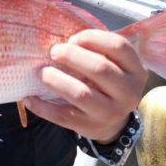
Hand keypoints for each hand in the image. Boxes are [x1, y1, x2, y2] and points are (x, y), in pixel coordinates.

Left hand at [24, 29, 147, 143]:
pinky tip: (29, 98)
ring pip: (81, 94)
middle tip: (53, 51)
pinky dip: (43, 107)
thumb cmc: (106, 82)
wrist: (113, 122)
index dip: (92, 37)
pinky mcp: (91, 127)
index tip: (72, 38)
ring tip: (41, 72)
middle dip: (72, 56)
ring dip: (57, 80)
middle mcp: (128, 92)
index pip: (118, 46)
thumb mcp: (112, 65)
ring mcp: (111, 113)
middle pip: (99, 68)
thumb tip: (59, 38)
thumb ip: (96, 50)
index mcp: (135, 69)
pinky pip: (63, 116)